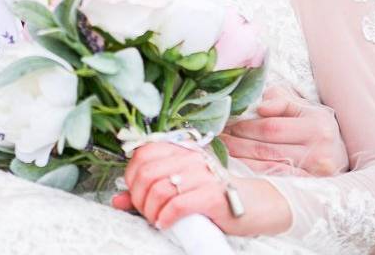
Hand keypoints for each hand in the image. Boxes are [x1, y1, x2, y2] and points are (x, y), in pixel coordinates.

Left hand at [113, 143, 291, 235]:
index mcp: (182, 150)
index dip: (132, 176)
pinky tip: (166, 223)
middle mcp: (191, 158)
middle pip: (145, 173)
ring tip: (157, 219)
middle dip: (138, 197)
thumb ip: (148, 191)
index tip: (136, 193)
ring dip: (150, 211)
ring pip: (158, 190)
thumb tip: (118, 199)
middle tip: (146, 211)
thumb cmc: (214, 196)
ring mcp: (202, 175)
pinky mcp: (213, 196)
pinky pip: (177, 205)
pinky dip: (165, 217)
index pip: (143, 153)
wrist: (256, 205)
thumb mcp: (180, 189)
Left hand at [220, 85, 348, 175]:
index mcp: (318, 125)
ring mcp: (314, 174)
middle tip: (216, 138)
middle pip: (265, 148)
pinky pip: (273, 180)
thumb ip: (281, 101)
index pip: (270, 127)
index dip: (244, 126)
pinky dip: (252, 173)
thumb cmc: (314, 126)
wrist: (338, 154)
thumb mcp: (303, 107)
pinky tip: (236, 167)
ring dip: (239, 159)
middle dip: (236, 143)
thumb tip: (261, 106)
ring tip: (221, 151)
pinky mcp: (307, 188)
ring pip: (266, 166)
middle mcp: (319, 151)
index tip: (225, 124)